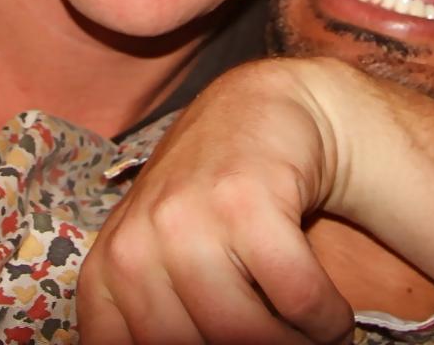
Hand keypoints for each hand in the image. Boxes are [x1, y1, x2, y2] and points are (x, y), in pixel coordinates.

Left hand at [79, 59, 354, 344]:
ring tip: (306, 330)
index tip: (215, 340)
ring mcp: (184, 220)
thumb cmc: (211, 204)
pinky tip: (327, 310)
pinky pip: (299, 301)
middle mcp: (132, 249)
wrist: (262, 111)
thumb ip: (159, 322)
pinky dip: (327, 320)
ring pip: (250, 335)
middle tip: (280, 337)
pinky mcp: (244, 201)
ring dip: (297, 343)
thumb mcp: (160, 262)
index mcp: (106, 276)